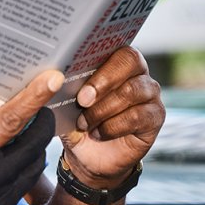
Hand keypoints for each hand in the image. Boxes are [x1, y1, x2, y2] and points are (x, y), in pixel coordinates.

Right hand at [0, 70, 62, 204]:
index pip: (7, 124)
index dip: (31, 101)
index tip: (50, 81)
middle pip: (30, 148)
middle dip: (41, 125)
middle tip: (41, 109)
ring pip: (30, 172)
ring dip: (32, 152)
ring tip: (24, 138)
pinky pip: (16, 195)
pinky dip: (14, 179)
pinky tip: (0, 173)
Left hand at [60, 46, 163, 187]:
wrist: (89, 156)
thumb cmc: (77, 122)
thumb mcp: (65, 104)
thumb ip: (62, 87)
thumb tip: (50, 74)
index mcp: (115, 61)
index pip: (117, 48)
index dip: (99, 62)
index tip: (78, 79)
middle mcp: (137, 73)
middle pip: (131, 62)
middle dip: (103, 81)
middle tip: (82, 100)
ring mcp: (149, 94)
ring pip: (132, 91)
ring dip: (103, 109)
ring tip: (84, 123)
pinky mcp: (155, 117)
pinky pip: (138, 116)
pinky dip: (113, 126)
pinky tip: (98, 133)